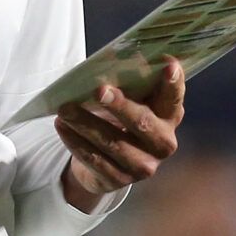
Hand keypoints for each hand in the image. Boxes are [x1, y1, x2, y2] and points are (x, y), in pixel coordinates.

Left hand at [56, 56, 185, 210]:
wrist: (108, 163)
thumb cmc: (121, 120)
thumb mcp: (131, 101)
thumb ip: (131, 82)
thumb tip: (118, 55)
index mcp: (169, 117)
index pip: (173, 98)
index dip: (173, 83)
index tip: (167, 64)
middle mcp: (163, 144)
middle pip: (142, 123)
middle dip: (120, 106)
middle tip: (99, 90)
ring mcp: (143, 166)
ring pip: (113, 143)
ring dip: (86, 123)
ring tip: (65, 109)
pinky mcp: (119, 180)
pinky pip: (94, 159)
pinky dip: (75, 141)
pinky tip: (61, 126)